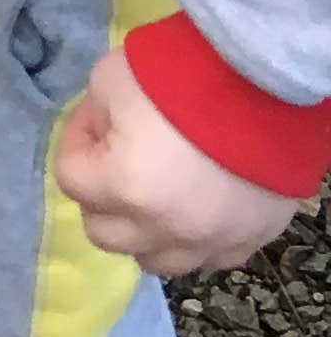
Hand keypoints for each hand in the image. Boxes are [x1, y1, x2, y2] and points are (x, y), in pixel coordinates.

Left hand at [53, 45, 301, 276]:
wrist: (267, 85)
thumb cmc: (181, 76)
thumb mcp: (111, 77)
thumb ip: (93, 114)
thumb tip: (98, 136)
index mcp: (124, 187)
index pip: (70, 179)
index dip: (77, 144)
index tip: (96, 121)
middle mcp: (164, 228)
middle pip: (105, 233)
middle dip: (102, 197)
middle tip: (118, 161)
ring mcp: (209, 242)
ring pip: (154, 260)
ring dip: (145, 231)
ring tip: (156, 193)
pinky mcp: (247, 243)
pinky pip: (205, 259)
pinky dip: (192, 239)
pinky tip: (198, 206)